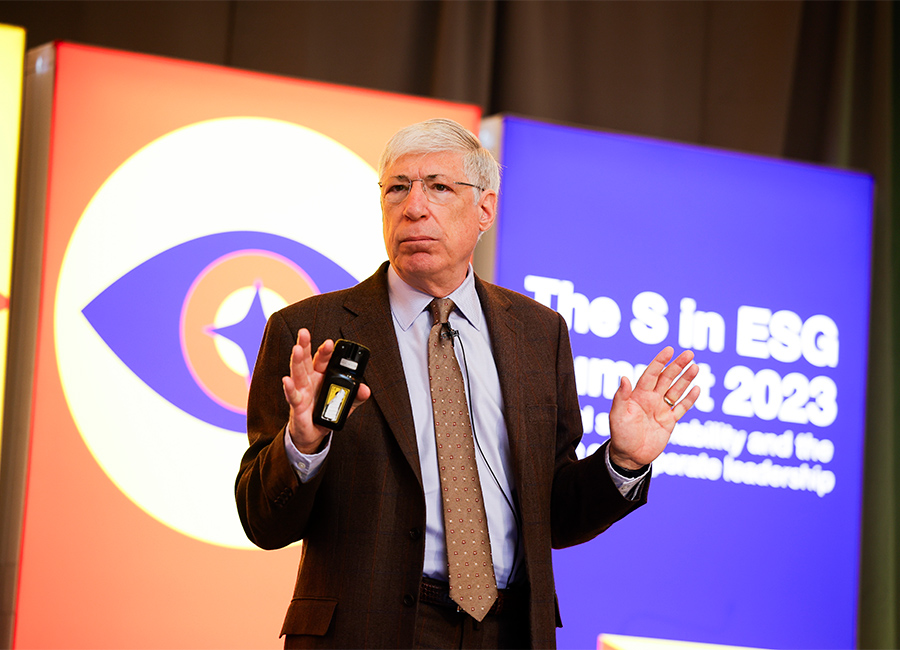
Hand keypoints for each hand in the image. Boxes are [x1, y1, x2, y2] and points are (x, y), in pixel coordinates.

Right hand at [282, 328, 370, 453]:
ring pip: (298, 373)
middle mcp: (310, 380)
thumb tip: (366, 389)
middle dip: (305, 345)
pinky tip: (286, 380)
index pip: (323, 359)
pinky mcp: (297, 405)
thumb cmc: (326, 412)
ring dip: (297, 360)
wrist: (314, 433)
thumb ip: (356, 396)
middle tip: (304, 332)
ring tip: (296, 348)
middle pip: (306, 360)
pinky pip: (292, 395)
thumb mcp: (345, 404)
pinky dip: (288, 388)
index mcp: (321, 376)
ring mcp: (301, 391)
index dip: (326, 351)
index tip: (330, 342)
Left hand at [608, 346, 699, 469]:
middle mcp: (651, 399)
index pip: (651, 374)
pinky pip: (681, 408)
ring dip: (686, 379)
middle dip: (678, 366)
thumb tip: (624, 377)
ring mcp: (661, 409)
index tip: (670, 350)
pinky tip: (697, 388)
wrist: (629, 456)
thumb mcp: (618, 415)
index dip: (660, 361)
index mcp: (638, 395)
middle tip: (690, 353)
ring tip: (695, 367)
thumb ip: (622, 397)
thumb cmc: (620, 434)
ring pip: (676, 390)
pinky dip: (689, 399)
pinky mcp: (669, 422)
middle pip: (667, 378)